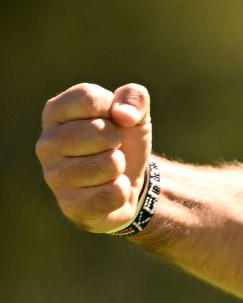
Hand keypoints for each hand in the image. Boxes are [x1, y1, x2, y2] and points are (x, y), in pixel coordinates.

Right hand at [37, 82, 153, 233]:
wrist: (129, 182)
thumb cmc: (123, 140)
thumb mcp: (135, 112)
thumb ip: (134, 97)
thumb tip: (123, 115)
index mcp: (55, 112)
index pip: (90, 99)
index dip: (113, 110)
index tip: (111, 120)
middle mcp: (47, 143)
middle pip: (100, 132)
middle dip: (118, 140)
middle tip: (111, 148)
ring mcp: (54, 176)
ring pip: (109, 164)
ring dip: (120, 166)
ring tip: (109, 168)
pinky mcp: (69, 205)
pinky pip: (113, 194)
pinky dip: (122, 191)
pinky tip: (108, 189)